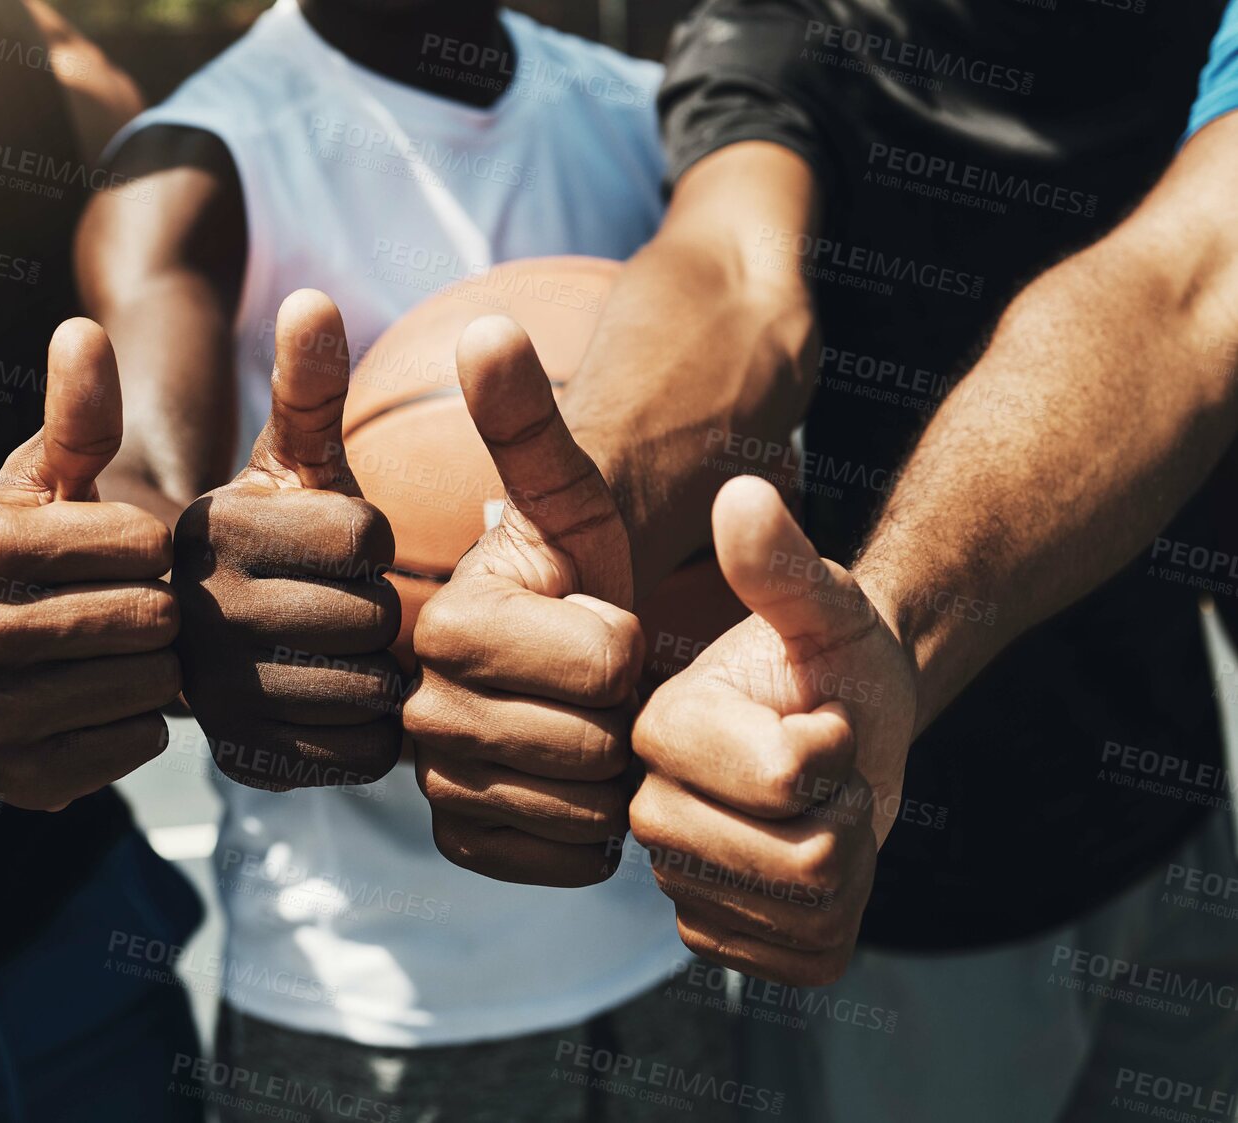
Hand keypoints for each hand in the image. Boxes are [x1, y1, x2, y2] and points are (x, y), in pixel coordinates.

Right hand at [0, 319, 179, 809]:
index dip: (151, 543)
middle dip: (156, 607)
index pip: (142, 543)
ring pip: (147, 687)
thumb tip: (84, 332)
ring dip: (150, 668)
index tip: (120, 548)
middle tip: (124, 606)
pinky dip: (136, 725)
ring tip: (110, 651)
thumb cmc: (25, 552)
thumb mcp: (47, 479)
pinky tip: (99, 701)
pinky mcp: (14, 784)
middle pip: (148, 618)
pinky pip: (134, 747)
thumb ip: (75, 415)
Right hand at [174, 290, 402, 789]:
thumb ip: (305, 387)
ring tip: (328, 653)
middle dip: (373, 610)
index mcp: (207, 528)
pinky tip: (322, 705)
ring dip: (370, 675)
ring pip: (362, 691)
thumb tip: (315, 299)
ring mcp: (205, 696)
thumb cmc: (266, 540)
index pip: (366, 537)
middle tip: (334, 605)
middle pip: (368, 617)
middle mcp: (191, 612)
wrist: (203, 643)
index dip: (373, 541)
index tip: (338, 546)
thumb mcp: (284, 462)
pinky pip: (348, 754)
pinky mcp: (236, 760)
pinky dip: (356, 736)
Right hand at [406, 317, 641, 886]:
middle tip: (603, 681)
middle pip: (593, 743)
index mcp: (442, 627)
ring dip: (616, 772)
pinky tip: (582, 784)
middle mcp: (414, 713)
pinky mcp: (462, 847)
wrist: (564, 662)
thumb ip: (524, 420)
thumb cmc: (576, 571)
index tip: (602, 616)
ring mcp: (433, 787)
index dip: (628, 640)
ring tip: (593, 724)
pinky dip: (598, 831)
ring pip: (584, 809)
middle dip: (625, 712)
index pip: (601, 661)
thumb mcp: (566, 496)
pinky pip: (568, 860)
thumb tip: (481, 325)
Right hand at [630, 475, 915, 984]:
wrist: (837, 718)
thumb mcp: (821, 600)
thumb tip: (741, 493)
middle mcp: (645, 807)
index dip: (835, 750)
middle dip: (850, 808)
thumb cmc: (828, 652)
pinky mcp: (708, 931)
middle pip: (804, 861)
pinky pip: (802, 959)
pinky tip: (815, 862)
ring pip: (809, 912)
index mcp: (657, 726)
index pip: (785, 778)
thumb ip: (780, 560)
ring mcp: (673, 875)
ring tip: (821, 807)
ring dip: (851, 858)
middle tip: (827, 765)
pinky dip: (839, 917)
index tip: (819, 714)